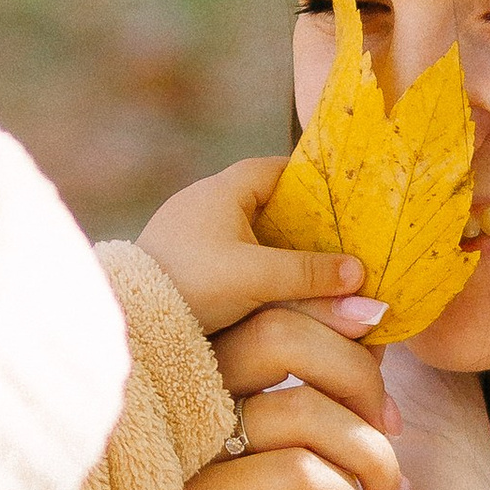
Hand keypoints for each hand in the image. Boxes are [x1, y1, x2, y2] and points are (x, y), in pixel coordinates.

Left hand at [140, 157, 379, 337]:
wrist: (128, 320)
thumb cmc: (190, 284)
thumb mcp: (256, 278)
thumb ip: (310, 275)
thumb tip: (361, 274)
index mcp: (225, 188)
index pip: (281, 169)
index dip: (316, 181)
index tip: (349, 201)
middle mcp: (208, 203)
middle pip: (273, 205)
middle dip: (309, 224)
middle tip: (346, 244)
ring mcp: (196, 235)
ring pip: (256, 235)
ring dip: (287, 253)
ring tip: (324, 272)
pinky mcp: (189, 264)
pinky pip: (238, 258)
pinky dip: (264, 270)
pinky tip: (284, 292)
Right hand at [158, 300, 406, 489]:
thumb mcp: (328, 445)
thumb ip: (338, 380)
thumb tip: (372, 314)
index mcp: (212, 373)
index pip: (270, 306)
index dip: (334, 312)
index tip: (385, 345)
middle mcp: (186, 405)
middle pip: (278, 335)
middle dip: (361, 378)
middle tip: (396, 431)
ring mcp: (183, 456)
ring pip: (296, 409)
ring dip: (367, 452)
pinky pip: (290, 471)